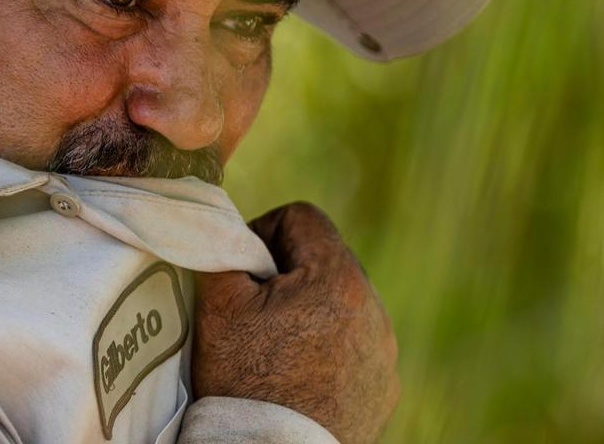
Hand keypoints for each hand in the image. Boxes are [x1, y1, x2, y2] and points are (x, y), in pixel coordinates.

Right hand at [192, 202, 399, 443]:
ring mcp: (385, 350)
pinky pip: (356, 345)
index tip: (245, 273)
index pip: (301, 217)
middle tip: (255, 313)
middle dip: (287, 276)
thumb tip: (229, 230)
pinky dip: (329, 350)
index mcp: (338, 276)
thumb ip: (224, 249)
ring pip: (341, 302)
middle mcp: (374, 307)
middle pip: (323, 259)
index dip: (263, 233)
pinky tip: (299, 376)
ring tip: (277, 349)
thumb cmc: (243, 380)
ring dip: (310, 311)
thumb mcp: (217, 305)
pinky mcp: (385, 385)